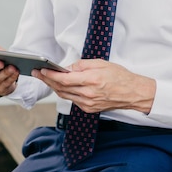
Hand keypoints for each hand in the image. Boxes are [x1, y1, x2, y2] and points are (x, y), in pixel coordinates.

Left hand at [33, 59, 155, 113]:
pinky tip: (60, 86)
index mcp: (91, 80)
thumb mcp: (101, 63)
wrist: (132, 93)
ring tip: (46, 78)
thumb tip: (67, 68)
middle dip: (47, 80)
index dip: (50, 75)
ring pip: (65, 95)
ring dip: (54, 87)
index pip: (64, 79)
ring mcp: (88, 104)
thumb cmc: (120, 76)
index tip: (41, 69)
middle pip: (61, 88)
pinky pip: (72, 100)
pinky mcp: (89, 109)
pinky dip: (65, 93)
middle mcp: (88, 94)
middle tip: (38, 73)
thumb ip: (82, 65)